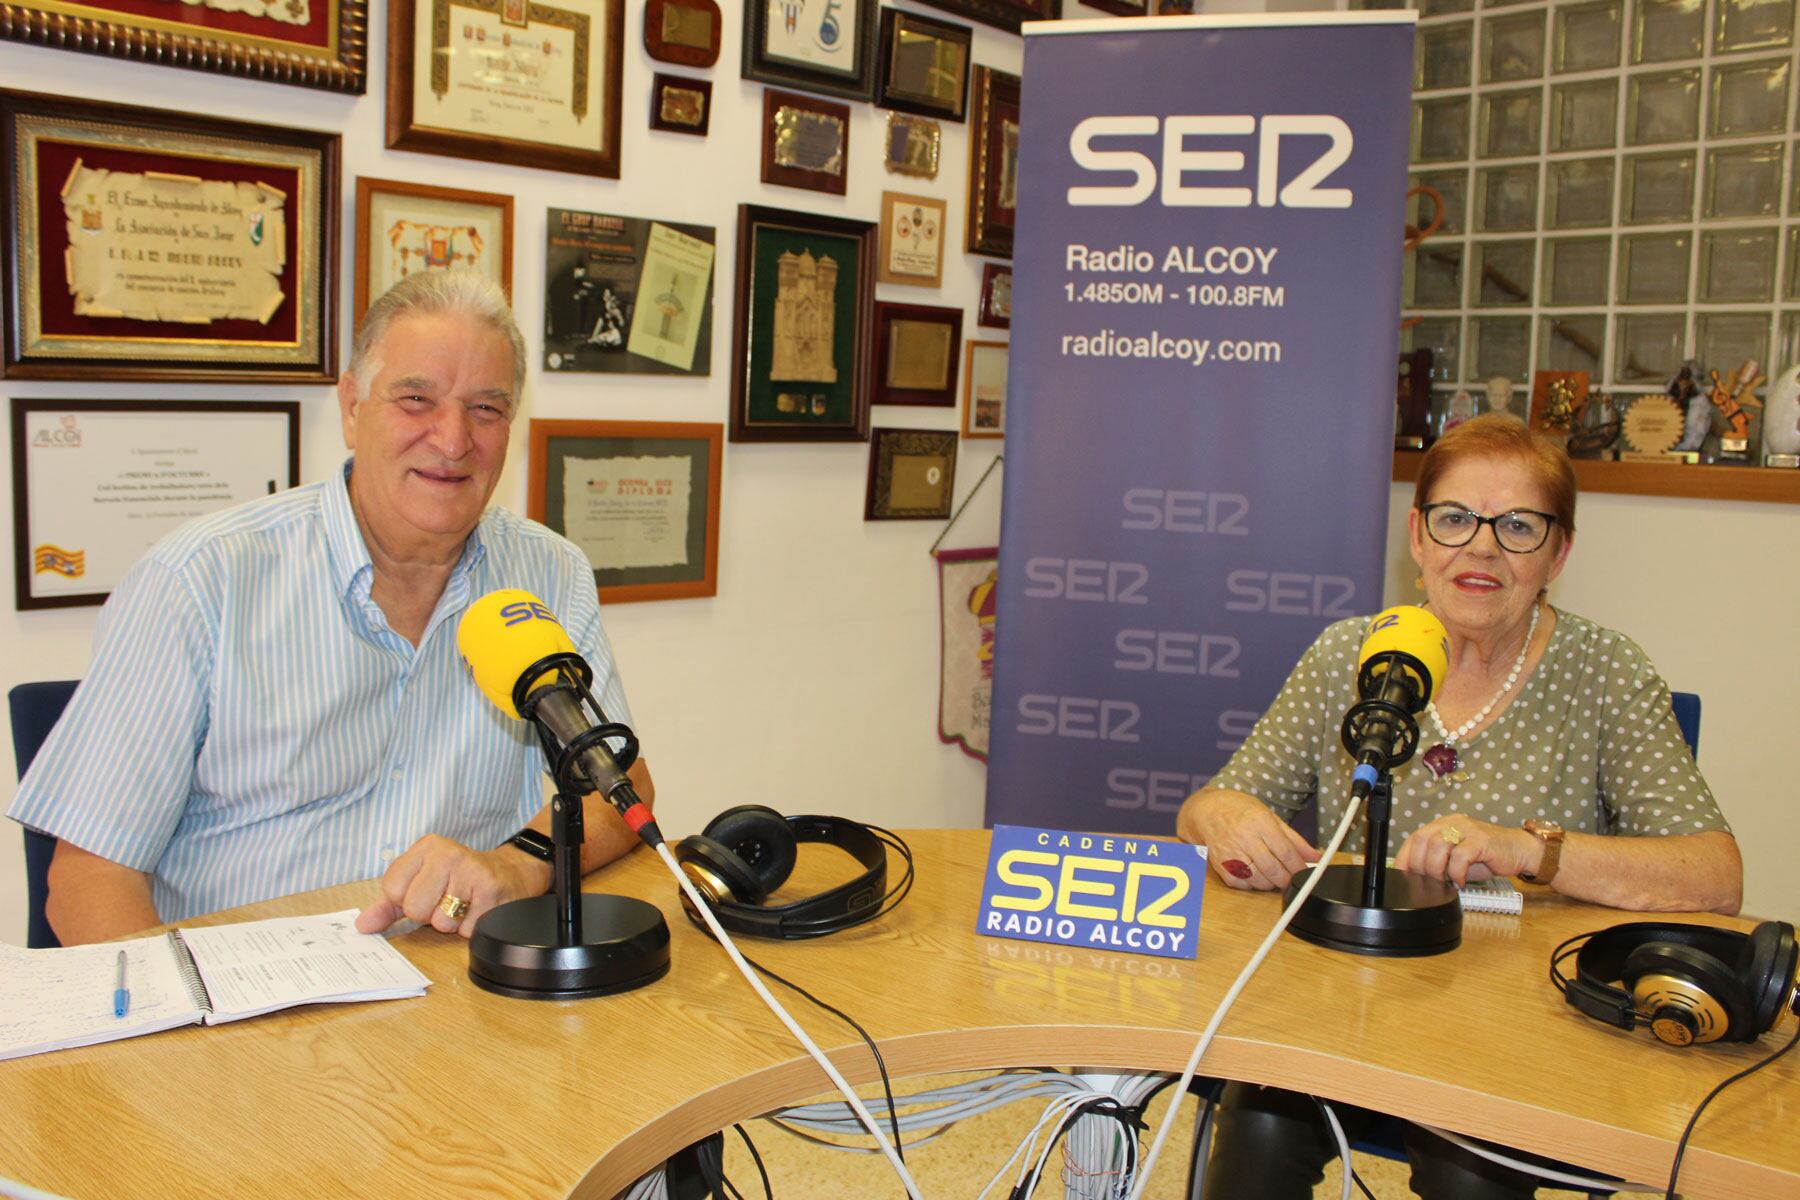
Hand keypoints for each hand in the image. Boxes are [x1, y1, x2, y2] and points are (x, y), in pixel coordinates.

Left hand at [355, 835, 552, 937]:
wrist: (511, 873)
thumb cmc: (460, 879)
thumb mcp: (423, 882)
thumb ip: (389, 905)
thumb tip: (362, 926)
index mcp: (427, 847)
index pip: (392, 889)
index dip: (406, 901)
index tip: (425, 892)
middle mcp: (449, 854)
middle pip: (416, 908)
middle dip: (430, 915)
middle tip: (447, 901)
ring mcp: (473, 871)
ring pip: (442, 922)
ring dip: (454, 923)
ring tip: (466, 905)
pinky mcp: (492, 892)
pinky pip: (466, 930)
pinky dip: (472, 928)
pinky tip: (480, 910)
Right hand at [1177, 788, 1320, 890]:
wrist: (1207, 811)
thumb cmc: (1239, 810)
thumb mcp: (1270, 816)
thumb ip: (1293, 839)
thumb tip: (1316, 856)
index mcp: (1259, 822)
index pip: (1285, 852)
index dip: (1299, 867)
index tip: (1305, 872)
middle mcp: (1244, 837)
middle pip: (1273, 869)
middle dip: (1287, 879)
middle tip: (1292, 879)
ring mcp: (1229, 852)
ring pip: (1258, 880)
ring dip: (1271, 883)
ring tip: (1274, 876)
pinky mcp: (1219, 865)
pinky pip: (1241, 884)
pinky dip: (1252, 884)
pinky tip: (1256, 876)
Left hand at [1394, 814, 1537, 886]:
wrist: (1518, 850)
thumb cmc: (1486, 857)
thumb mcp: (1456, 859)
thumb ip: (1437, 862)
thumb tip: (1414, 877)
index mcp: (1442, 825)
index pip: (1415, 838)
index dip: (1404, 857)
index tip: (1401, 875)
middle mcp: (1452, 823)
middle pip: (1423, 840)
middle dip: (1420, 865)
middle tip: (1429, 882)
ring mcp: (1467, 829)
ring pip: (1438, 846)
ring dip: (1436, 869)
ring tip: (1445, 882)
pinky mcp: (1481, 840)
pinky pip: (1460, 856)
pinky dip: (1456, 872)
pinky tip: (1460, 881)